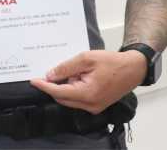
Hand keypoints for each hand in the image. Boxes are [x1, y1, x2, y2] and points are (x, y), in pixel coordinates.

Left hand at [29, 50, 145, 113]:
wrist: (133, 68)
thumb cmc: (112, 62)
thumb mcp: (87, 59)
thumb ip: (67, 68)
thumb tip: (50, 75)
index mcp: (87, 94)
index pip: (59, 92)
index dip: (44, 86)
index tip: (33, 81)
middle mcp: (90, 105)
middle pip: (63, 98)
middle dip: (55, 85)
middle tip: (50, 72)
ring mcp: (95, 107)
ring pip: (70, 99)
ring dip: (66, 87)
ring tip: (72, 71)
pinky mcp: (97, 105)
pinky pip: (78, 99)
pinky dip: (73, 89)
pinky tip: (77, 77)